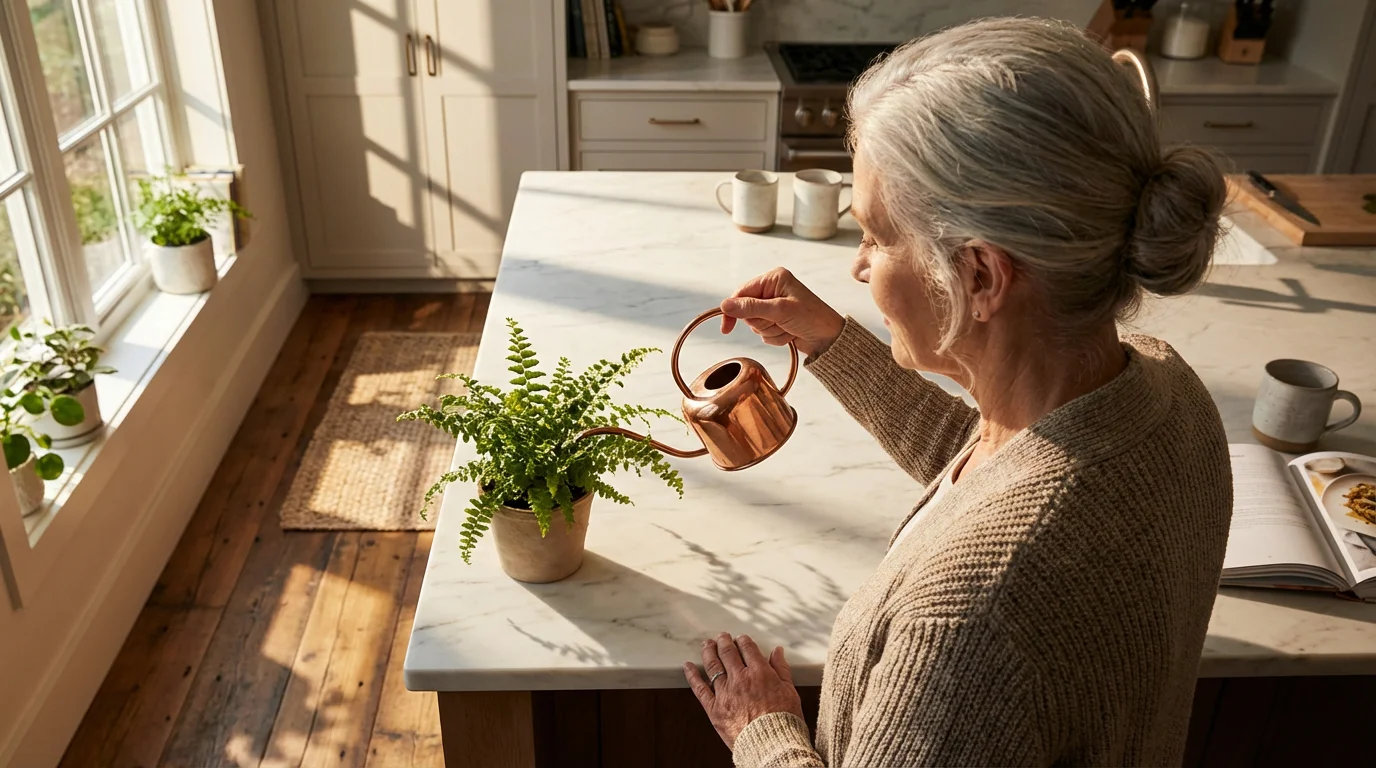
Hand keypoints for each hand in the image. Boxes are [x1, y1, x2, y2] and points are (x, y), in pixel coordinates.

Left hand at [683, 632, 804, 749]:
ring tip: (707, 644)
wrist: (772, 746)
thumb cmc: (784, 722)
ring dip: (708, 651)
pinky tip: (688, 666)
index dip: (743, 641)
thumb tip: (777, 652)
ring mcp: (725, 693)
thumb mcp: (790, 692)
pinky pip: (700, 689)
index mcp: (760, 673)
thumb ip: (781, 669)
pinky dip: (692, 675)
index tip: (741, 639)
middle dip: (724, 642)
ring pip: (713, 665)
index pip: (747, 648)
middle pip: (728, 653)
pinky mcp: (714, 709)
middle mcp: (740, 679)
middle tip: (722, 637)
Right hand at [720, 268, 844, 357]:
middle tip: (779, 322)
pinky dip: (776, 337)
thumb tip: (725, 305)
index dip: (733, 310)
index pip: (742, 293)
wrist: (831, 339)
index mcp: (774, 279)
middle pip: (747, 311)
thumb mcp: (780, 311)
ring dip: (770, 331)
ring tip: (788, 328)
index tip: (727, 328)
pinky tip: (790, 333)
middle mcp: (773, 290)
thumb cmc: (813, 318)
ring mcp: (775, 306)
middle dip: (762, 322)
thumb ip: (751, 308)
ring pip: (755, 324)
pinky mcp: (778, 320)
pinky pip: (764, 333)